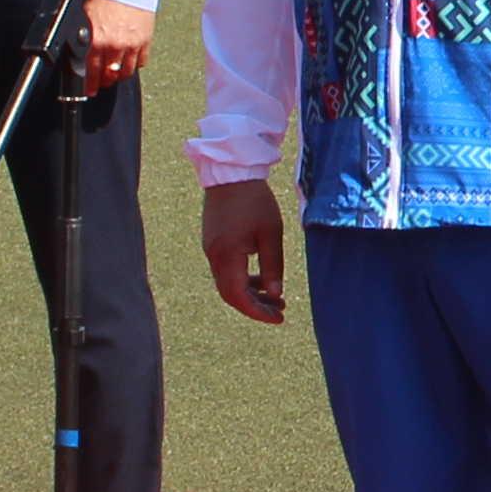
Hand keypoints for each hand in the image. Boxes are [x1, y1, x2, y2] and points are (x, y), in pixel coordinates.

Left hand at [76, 0, 153, 96]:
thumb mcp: (86, 15)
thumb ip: (85, 36)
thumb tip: (81, 52)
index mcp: (96, 39)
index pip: (90, 71)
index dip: (89, 84)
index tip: (89, 90)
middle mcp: (114, 44)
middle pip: (109, 75)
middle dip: (104, 81)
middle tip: (101, 83)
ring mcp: (131, 44)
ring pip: (125, 72)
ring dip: (119, 75)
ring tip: (115, 73)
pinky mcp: (146, 40)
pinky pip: (141, 61)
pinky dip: (135, 64)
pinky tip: (130, 61)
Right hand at [198, 178, 285, 322]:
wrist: (231, 173)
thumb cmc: (255, 201)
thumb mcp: (271, 233)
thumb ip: (272, 266)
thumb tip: (275, 295)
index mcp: (227, 255)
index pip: (238, 296)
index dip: (258, 312)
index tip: (278, 318)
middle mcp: (214, 256)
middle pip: (230, 294)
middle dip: (255, 306)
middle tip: (280, 310)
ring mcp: (210, 249)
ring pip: (227, 283)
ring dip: (249, 293)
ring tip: (275, 297)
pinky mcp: (212, 242)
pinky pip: (225, 270)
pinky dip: (242, 279)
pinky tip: (260, 278)